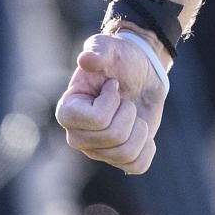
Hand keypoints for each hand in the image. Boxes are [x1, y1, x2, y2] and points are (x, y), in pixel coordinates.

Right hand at [55, 30, 169, 174]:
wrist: (142, 71)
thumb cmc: (121, 59)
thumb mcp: (111, 48)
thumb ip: (98, 49)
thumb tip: (86, 59)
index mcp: (67, 111)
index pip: (96, 120)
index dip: (112, 102)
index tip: (112, 86)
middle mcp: (78, 136)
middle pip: (113, 137)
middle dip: (129, 113)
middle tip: (124, 99)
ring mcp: (97, 151)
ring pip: (126, 153)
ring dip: (139, 128)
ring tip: (132, 112)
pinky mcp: (118, 159)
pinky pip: (137, 166)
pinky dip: (147, 147)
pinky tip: (141, 130)